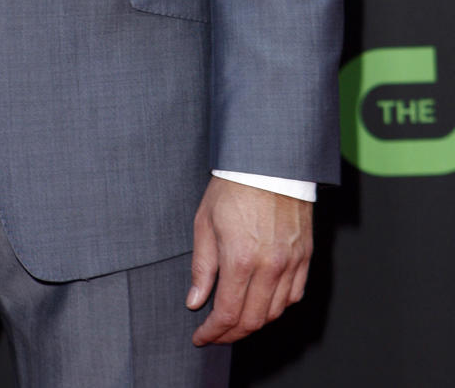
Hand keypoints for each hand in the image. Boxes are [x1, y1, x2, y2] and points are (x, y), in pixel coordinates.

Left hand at [186, 177, 311, 345]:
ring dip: (254, 323)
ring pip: (274, 312)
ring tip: (236, 320)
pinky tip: (263, 304)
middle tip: (216, 334)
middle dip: (230, 334)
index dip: (213, 332)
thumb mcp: (205, 223)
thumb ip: (202, 267)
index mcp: (240, 258)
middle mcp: (269, 266)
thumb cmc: (233, 187)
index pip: (227, 313)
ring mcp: (290, 263)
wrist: (268, 163)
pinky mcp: (305, 256)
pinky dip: (278, 307)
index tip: (201, 336)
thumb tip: (195, 301)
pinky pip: (294, 295)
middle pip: (252, 320)